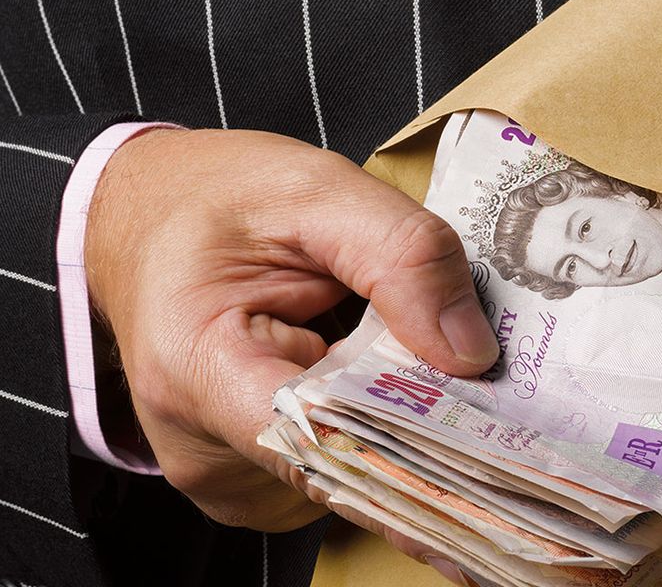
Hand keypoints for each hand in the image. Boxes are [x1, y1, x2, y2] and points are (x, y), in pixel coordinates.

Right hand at [86, 128, 497, 560]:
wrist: (155, 217)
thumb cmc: (224, 199)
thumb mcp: (319, 191)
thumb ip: (403, 256)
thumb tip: (472, 353)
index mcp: (196, 367)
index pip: (320, 441)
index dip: (414, 438)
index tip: (492, 428)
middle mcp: (202, 447)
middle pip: (348, 466)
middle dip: (425, 426)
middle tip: (484, 376)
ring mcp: (227, 477)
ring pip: (352, 479)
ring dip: (401, 426)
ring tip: (402, 355)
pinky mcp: (254, 483)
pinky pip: (339, 474)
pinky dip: (374, 431)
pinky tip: (373, 378)